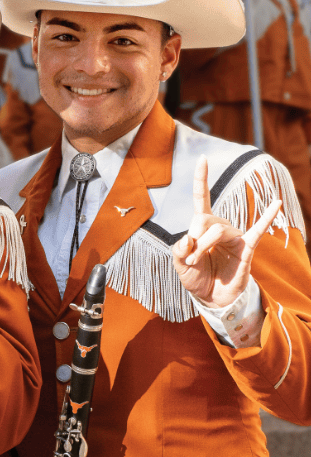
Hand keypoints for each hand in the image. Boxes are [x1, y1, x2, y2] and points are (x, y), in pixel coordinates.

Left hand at [172, 156, 279, 307]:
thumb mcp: (178, 263)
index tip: (202, 158)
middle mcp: (219, 226)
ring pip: (217, 231)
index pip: (201, 198)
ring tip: (197, 262)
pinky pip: (258, 230)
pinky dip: (267, 216)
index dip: (200, 179)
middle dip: (193, 239)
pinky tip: (277, 203)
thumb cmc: (196, 277)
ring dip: (202, 248)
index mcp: (202, 226)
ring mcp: (234, 236)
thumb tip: (189, 239)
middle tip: (190, 257)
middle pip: (204, 220)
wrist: (211, 298)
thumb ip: (179, 249)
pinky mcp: (247, 248)